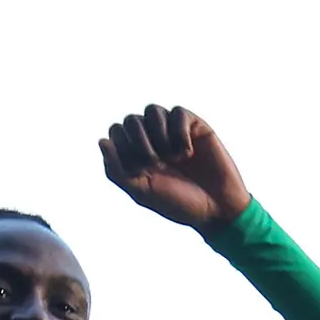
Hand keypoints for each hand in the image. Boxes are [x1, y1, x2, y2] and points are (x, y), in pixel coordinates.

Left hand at [100, 104, 250, 231]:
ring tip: (174, 157)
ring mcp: (173, 131)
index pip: (116, 132)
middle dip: (139, 140)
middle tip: (155, 162)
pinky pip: (178, 113)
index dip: (123, 146)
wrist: (217, 209)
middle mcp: (153, 140)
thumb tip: (102, 141)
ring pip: (152, 110)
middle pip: (131, 119)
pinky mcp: (195, 127)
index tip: (140, 170)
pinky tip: (188, 153)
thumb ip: (117, 170)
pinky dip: (179, 132)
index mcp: (136, 154)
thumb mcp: (142, 192)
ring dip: (158, 133)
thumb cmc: (179, 204)